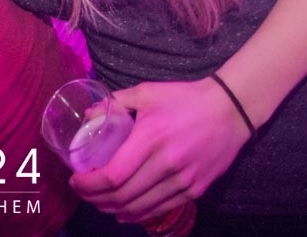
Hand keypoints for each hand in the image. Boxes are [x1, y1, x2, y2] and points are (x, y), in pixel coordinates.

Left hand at [68, 79, 250, 222]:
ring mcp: (183, 180)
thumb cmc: (185, 98)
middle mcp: (166, 163)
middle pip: (123, 195)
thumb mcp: (148, 92)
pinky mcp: (195, 189)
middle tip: (83, 192)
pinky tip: (125, 212)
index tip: (75, 181)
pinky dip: (139, 214)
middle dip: (96, 198)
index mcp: (150, 138)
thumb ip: (117, 102)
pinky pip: (161, 208)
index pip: (113, 175)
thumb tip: (90, 114)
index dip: (89, 184)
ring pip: (140, 207)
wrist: (230, 110)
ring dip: (114, 209)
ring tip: (99, 202)